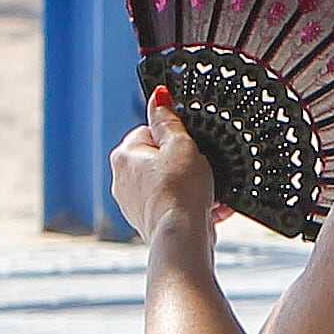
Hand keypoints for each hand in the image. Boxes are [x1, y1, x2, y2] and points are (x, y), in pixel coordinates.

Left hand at [111, 89, 221, 238]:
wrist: (183, 237)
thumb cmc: (180, 192)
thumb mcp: (181, 144)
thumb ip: (168, 119)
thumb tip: (158, 96)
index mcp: (124, 156)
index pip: (150, 131)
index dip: (176, 137)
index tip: (192, 146)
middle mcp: (122, 180)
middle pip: (160, 160)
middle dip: (184, 164)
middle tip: (201, 169)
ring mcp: (134, 204)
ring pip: (169, 184)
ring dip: (191, 186)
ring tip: (208, 192)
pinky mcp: (149, 224)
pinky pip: (175, 206)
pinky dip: (191, 206)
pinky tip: (210, 208)